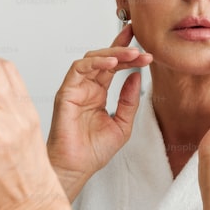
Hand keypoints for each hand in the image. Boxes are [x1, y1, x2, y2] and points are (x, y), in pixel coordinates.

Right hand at [47, 24, 152, 200]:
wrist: (78, 167)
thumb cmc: (94, 151)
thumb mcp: (123, 124)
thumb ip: (129, 100)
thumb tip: (137, 76)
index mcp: (98, 93)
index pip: (112, 65)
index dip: (125, 50)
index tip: (142, 42)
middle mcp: (86, 87)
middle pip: (105, 58)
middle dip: (124, 50)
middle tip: (143, 50)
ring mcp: (75, 88)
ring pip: (92, 59)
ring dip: (113, 54)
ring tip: (133, 54)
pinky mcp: (66, 92)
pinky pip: (78, 69)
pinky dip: (95, 62)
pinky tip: (112, 63)